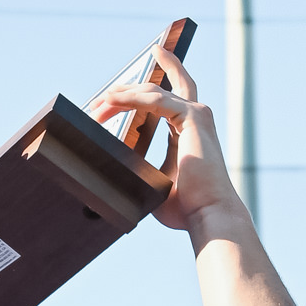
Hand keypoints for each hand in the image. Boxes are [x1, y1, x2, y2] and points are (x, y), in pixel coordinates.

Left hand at [88, 47, 246, 235]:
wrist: (207, 216)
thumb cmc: (186, 207)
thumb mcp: (155, 180)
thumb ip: (141, 166)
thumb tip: (115, 164)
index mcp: (186, 131)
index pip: (162, 99)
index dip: (134, 95)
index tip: (108, 100)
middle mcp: (194, 117)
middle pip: (154, 89)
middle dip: (124, 89)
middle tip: (98, 100)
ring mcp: (195, 114)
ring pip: (151, 91)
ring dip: (121, 95)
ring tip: (97, 103)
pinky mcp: (192, 117)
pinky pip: (154, 100)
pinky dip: (131, 98)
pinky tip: (110, 100)